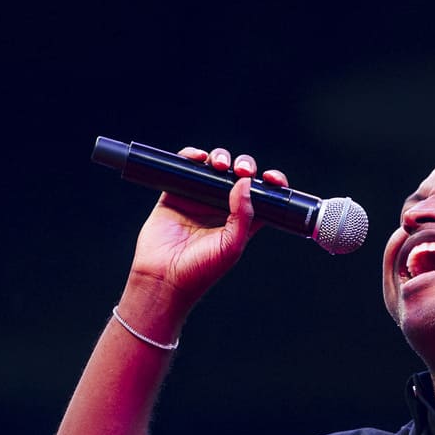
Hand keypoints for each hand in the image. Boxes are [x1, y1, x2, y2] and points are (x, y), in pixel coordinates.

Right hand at [128, 145, 289, 313]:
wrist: (163, 278)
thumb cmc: (200, 270)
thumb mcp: (231, 245)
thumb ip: (243, 216)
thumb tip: (245, 182)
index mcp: (240, 221)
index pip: (261, 196)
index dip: (269, 183)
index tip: (270, 178)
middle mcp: (221, 208)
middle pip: (238, 176)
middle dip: (244, 166)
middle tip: (241, 170)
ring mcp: (197, 199)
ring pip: (213, 167)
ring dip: (220, 158)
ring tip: (218, 165)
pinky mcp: (174, 193)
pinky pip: (185, 167)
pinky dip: (192, 156)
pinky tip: (198, 157)